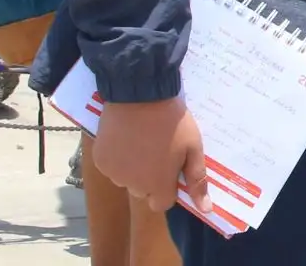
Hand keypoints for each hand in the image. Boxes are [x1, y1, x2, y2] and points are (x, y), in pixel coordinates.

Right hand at [89, 96, 210, 215]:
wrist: (140, 95)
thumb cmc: (172, 122)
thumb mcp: (193, 147)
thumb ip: (197, 181)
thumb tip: (206, 210)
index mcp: (158, 186)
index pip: (162, 203)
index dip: (168, 188)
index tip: (171, 168)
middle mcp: (133, 186)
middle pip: (143, 190)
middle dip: (150, 177)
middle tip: (157, 149)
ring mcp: (114, 173)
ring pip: (125, 178)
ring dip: (132, 167)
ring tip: (141, 140)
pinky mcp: (100, 160)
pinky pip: (111, 165)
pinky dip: (117, 156)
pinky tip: (125, 137)